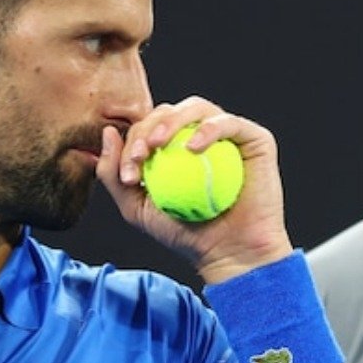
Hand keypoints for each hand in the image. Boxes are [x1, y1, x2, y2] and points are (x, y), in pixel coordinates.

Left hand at [97, 95, 292, 282]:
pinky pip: (230, 123)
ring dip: (172, 121)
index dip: (133, 141)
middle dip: (147, 128)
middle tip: (140, 155)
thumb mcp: (136, 209)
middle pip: (169, 112)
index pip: (149, 127)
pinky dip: (208, 129)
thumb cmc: (185, 235)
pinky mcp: (255, 139)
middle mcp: (203, 135)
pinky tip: (193, 147)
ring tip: (158, 144)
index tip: (127, 175)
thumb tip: (107, 133)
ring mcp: (230, 135)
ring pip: (197, 108)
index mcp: (177, 145)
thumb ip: (114, 174)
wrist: (231, 254)